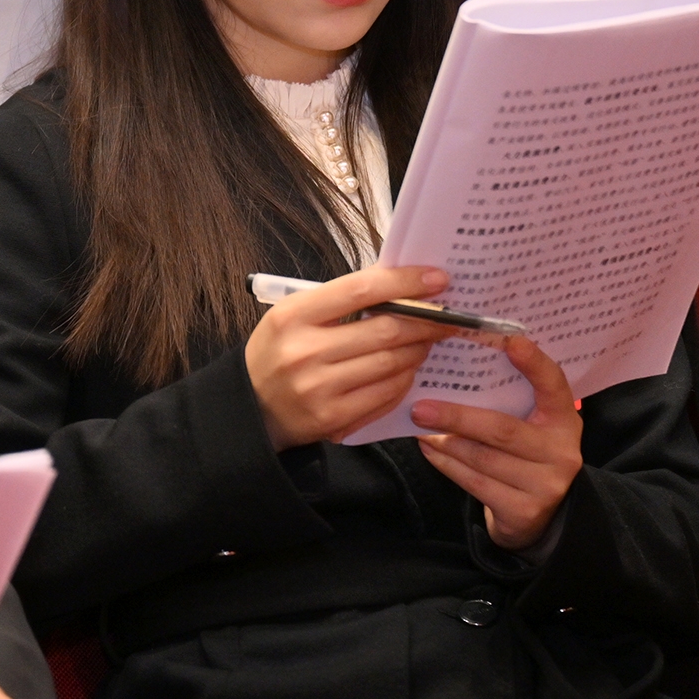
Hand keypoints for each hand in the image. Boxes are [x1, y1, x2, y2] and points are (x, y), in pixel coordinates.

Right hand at [244, 263, 458, 447]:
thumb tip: (398, 282)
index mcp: (294, 315)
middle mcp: (305, 351)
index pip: (361, 290)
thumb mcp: (295, 315)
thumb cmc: (279, 352)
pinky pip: (385, 395)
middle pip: (385, 330)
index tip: (437, 279)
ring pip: (391, 363)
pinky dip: (405, 379)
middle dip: (426, 321)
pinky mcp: (333, 419)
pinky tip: (408, 369)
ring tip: (429, 341)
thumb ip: (341, 299)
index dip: (405, 282)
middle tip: (448, 316)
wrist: (250, 409)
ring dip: (419, 350)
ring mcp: (319, 389)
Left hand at [411, 333, 582, 549]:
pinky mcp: (523, 512)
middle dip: (457, 417)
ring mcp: (545, 485)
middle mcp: (561, 452)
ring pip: (483, 459)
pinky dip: (447, 466)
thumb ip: (513, 401)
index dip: (535, 363)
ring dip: (445, 442)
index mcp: (564, 420)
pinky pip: (476, 484)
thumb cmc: (528, 456)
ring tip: (420, 428)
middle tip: (421, 407)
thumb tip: (459, 369)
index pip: (554, 385)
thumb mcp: (533, 425)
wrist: (544, 517)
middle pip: (503, 430)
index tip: (511, 341)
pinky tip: (430, 451)